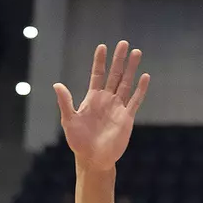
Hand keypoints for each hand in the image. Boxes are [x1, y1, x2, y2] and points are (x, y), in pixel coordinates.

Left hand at [55, 41, 149, 169]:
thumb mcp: (69, 120)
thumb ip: (65, 102)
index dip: (100, 61)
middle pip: (115, 75)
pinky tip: (145, 77)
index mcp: (92, 98)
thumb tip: (57, 84)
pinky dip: (140, 89)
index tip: (102, 47)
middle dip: (119, 59)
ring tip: (137, 53)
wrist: (93, 159)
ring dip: (132, 69)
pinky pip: (135, 100)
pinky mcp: (127, 117)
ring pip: (127, 83)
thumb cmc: (79, 141)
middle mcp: (107, 99)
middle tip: (124, 43)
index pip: (97, 74)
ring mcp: (118, 107)